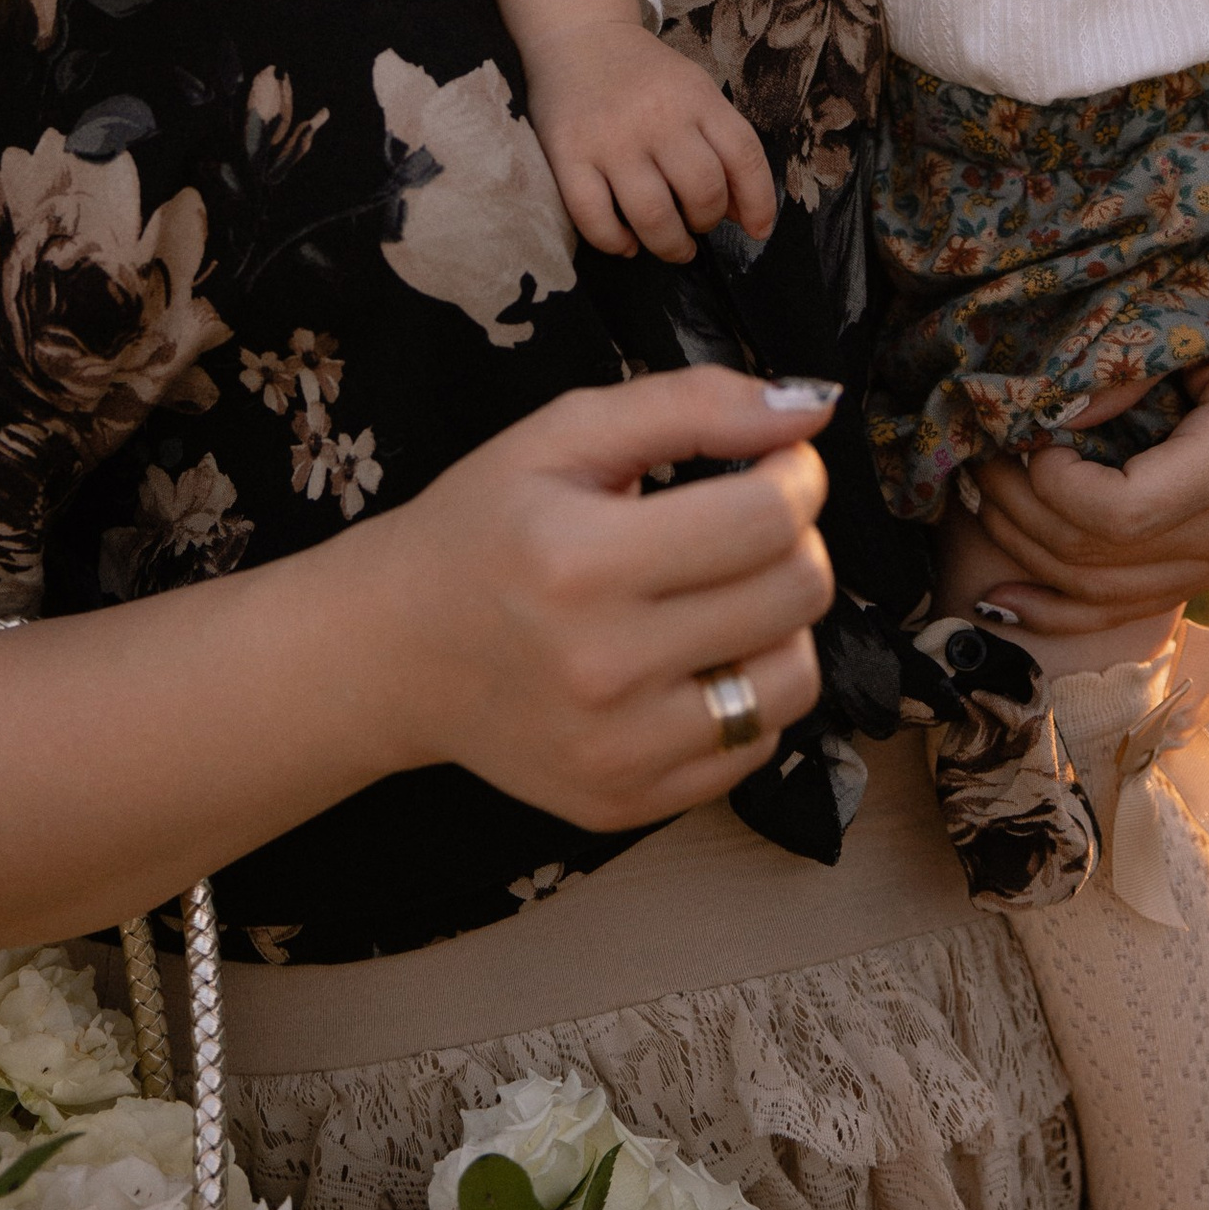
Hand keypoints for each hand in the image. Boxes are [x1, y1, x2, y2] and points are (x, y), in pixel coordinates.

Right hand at [355, 368, 835, 826]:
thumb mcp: (565, 433)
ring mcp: (616, 751)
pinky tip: (691, 657)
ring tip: (724, 592)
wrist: (394, 651)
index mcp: (580, 561)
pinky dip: (746, 692)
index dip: (796, 474)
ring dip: (781, 623)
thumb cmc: (484, 526)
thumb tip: (814, 406)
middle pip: (796, 594)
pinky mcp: (626, 804)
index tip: (777, 462)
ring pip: (794, 679)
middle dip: (797, 539)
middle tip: (749, 520)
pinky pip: (754, 746)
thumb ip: (692, 405)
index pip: (767, 519)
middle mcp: (600, 669)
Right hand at [525, 19, 777, 263]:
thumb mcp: (693, 90)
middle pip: (702, 191)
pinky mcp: (567, 155)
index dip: (759, 202)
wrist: (578, 36)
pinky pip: (595, 219)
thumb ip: (720, 144)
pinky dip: (615, 243)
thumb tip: (741, 215)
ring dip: (670, 244)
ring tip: (671, 244)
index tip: (757, 230)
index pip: (743, 156)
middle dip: (707, 222)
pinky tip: (626, 242)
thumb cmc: (643, 73)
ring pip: (653, 215)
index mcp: (696, 96)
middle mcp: (657, 115)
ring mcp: (610, 138)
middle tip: (696, 225)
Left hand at [955, 244, 1208, 637]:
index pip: (1121, 513)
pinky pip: (1131, 607)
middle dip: (1021, 511)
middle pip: (1103, 558)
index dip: (1050, 485)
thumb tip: (1051, 410)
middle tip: (975, 453)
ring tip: (979, 489)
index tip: (1020, 433)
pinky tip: (1001, 599)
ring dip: (1027, 548)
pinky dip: (1060, 605)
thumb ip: (1129, 356)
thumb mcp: (1206, 305)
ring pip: (1107, 593)